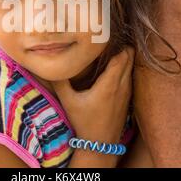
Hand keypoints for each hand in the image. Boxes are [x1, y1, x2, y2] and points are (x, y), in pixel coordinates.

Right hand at [52, 48, 133, 166]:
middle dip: (121, 46)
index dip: (118, 44)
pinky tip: (112, 68)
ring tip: (110, 49)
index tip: (106, 36)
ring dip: (124, 57)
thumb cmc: (84, 122)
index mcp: (110, 84)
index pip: (123, 56)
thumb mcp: (69, 102)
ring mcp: (127, 92)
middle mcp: (122, 86)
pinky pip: (129, 76)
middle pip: (130, 57)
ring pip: (131, 67)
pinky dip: (124, 68)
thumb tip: (49, 66)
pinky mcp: (127, 98)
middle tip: (106, 39)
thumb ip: (60, 82)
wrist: (100, 144)